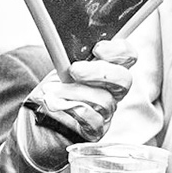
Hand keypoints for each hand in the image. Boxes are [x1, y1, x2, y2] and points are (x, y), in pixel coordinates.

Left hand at [17, 38, 135, 171]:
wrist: (43, 116)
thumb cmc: (57, 86)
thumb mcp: (62, 66)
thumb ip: (72, 55)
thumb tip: (64, 42)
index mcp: (111, 68)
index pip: (128, 55)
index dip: (118, 51)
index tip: (97, 49)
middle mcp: (114, 90)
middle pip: (124, 80)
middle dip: (98, 73)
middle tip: (75, 70)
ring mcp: (108, 111)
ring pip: (104, 101)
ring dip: (75, 93)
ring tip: (54, 90)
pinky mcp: (97, 130)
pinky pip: (93, 120)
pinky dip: (72, 110)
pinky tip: (56, 104)